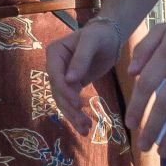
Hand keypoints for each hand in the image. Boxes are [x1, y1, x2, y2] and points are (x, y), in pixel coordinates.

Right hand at [46, 19, 124, 136]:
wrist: (110, 37)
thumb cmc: (100, 35)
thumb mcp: (92, 42)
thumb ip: (81, 59)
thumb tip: (70, 80)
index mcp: (55, 52)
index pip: (55, 74)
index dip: (64, 89)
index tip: (77, 102)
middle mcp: (55, 65)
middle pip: (58, 90)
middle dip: (70, 107)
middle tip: (83, 122)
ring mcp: (62, 76)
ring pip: (63, 100)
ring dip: (73, 115)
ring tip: (86, 130)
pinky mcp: (73, 85)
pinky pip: (71, 102)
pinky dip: (77, 114)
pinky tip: (86, 127)